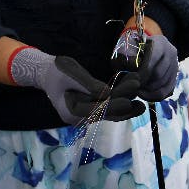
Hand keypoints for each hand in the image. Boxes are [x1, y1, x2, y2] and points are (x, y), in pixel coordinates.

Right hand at [10, 47, 144, 124]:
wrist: (46, 72)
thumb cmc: (56, 70)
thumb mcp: (70, 73)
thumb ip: (89, 84)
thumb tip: (110, 93)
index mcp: (71, 112)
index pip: (96, 110)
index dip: (114, 106)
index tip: (130, 101)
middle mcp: (79, 118)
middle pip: (106, 114)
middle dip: (124, 106)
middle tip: (141, 100)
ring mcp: (85, 115)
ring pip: (109, 114)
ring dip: (126, 107)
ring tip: (142, 104)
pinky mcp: (90, 109)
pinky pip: (107, 109)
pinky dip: (120, 103)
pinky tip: (133, 99)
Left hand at [112, 28, 177, 101]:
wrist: (145, 48)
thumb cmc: (134, 47)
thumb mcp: (128, 45)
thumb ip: (128, 54)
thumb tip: (134, 68)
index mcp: (160, 42)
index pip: (153, 61)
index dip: (142, 73)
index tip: (133, 80)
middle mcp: (171, 53)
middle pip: (158, 74)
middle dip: (144, 83)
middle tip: (133, 86)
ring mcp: (175, 65)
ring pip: (163, 85)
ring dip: (149, 91)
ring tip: (137, 90)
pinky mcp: (175, 76)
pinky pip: (167, 91)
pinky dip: (155, 96)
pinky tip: (144, 95)